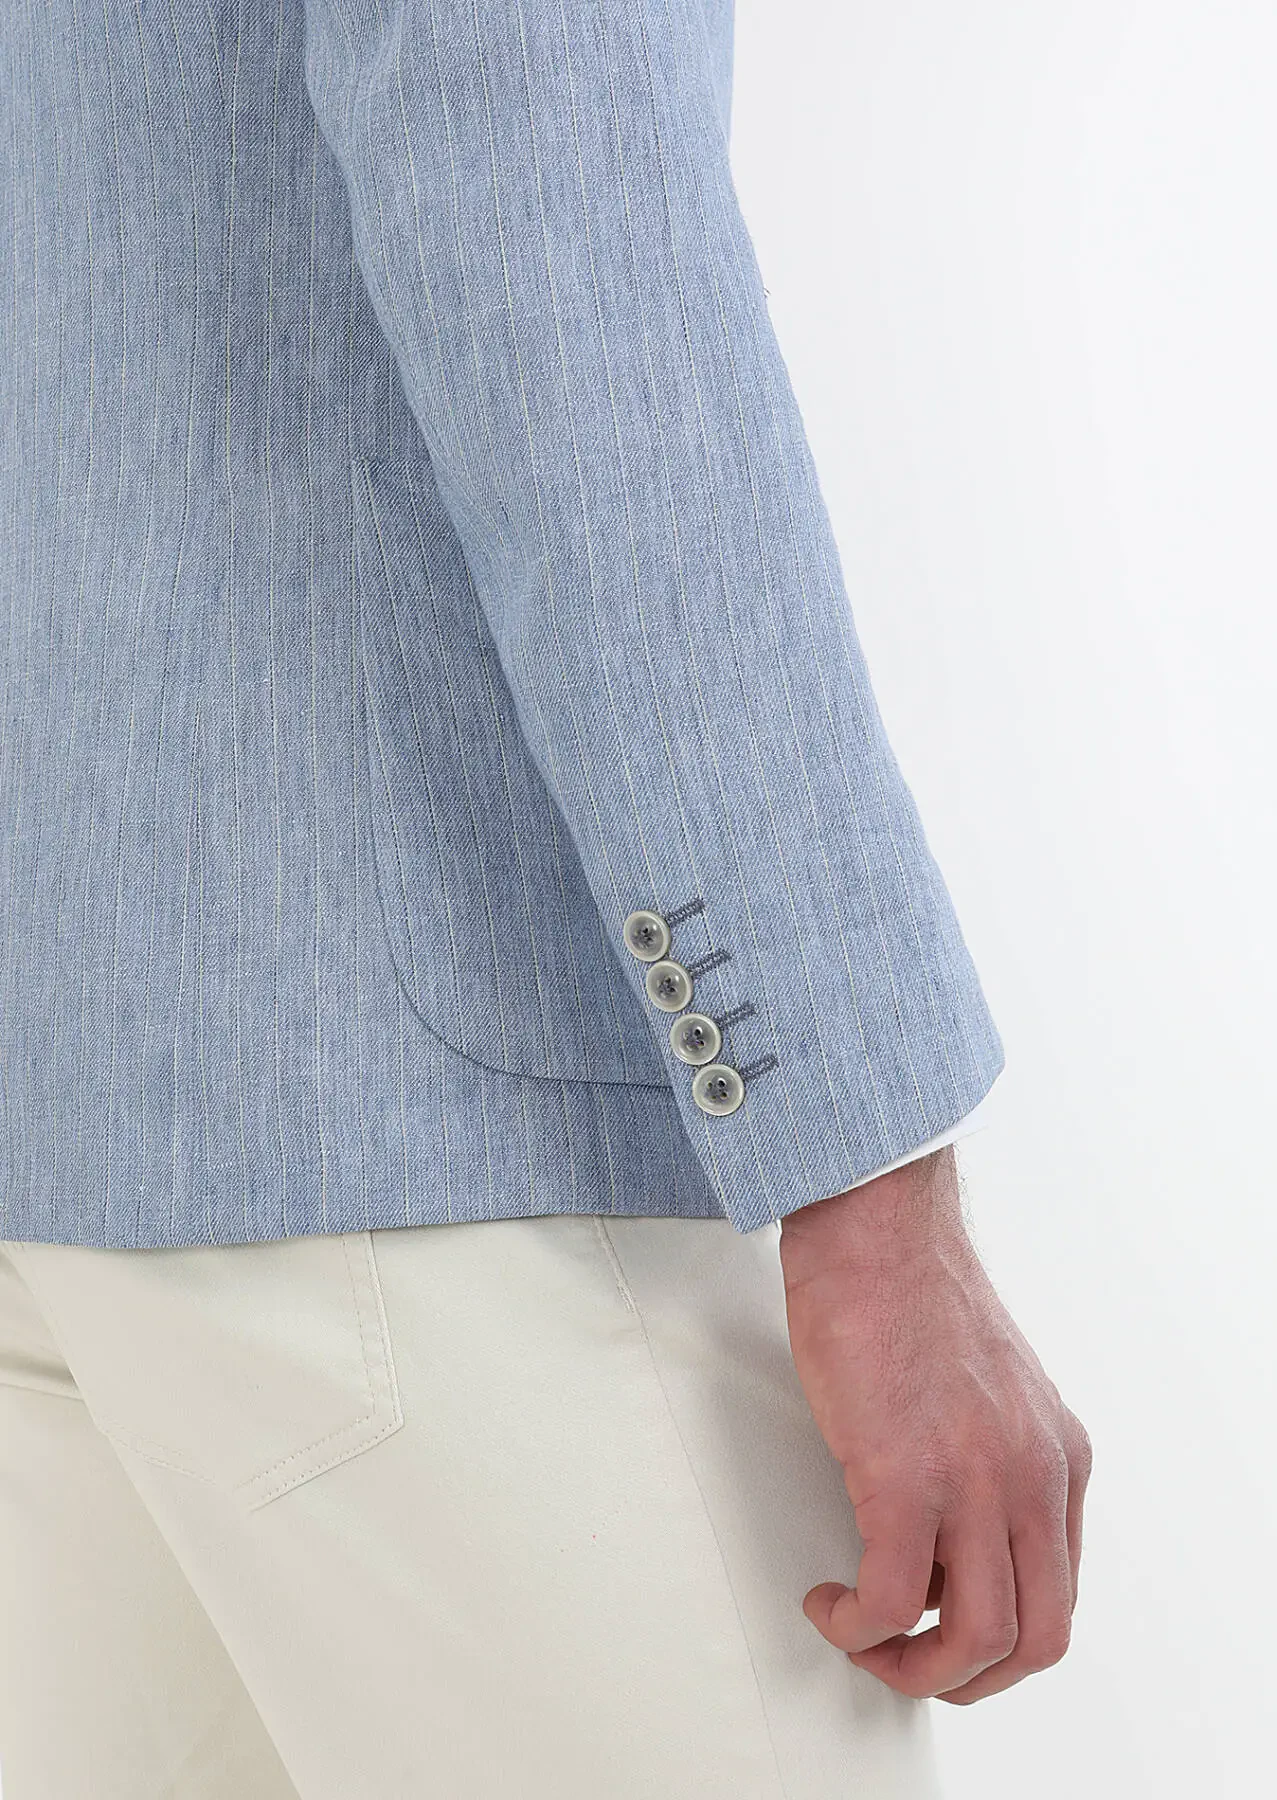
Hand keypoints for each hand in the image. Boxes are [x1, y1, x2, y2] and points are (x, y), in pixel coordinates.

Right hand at [778, 1147, 1090, 1703]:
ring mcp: (973, 1480)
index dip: (999, 1633)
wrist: (875, 1224)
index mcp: (1058, 1456)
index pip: (1059, 1590)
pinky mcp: (902, 1476)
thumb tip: (943, 1529)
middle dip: (967, 1676)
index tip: (942, 1626)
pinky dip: (856, 1625)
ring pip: (974, 1639)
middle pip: (1037, 1638)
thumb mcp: (989, 1389)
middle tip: (908, 1663)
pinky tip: (829, 1601)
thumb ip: (991, 1458)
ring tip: (859, 1638)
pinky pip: (889, 1601)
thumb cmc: (909, 1286)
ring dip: (910, 1667)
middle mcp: (1032, 1475)